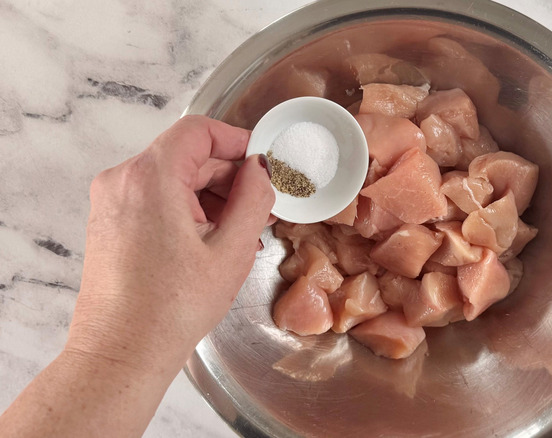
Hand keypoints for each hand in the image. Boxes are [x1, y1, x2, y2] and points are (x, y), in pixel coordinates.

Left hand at [66, 115, 274, 372]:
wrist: (122, 353)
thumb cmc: (170, 308)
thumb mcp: (232, 250)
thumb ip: (254, 197)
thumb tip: (260, 169)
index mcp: (149, 178)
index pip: (199, 131)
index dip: (237, 141)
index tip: (262, 163)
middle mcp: (123, 181)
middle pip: (187, 156)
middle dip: (229, 178)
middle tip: (261, 208)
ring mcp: (112, 202)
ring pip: (174, 179)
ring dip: (212, 198)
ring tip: (241, 235)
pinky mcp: (111, 223)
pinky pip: (157, 200)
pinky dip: (189, 212)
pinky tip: (214, 243)